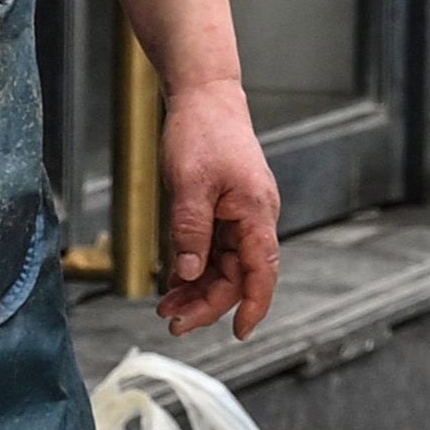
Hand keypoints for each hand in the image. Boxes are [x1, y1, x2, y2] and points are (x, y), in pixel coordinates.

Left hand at [152, 82, 282, 336]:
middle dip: (207, 303)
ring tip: (167, 307)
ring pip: (224, 267)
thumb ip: (190, 231)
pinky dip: (195, 268)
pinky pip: (214, 251)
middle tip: (172, 322)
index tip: (240, 332)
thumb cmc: (203, 131)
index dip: (253, 306)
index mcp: (255, 212)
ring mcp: (241, 216)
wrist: (204, 97)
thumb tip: (187, 273)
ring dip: (198, 289)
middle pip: (238, 276)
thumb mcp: (189, 183)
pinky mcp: (225, 212)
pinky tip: (174, 283)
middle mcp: (254, 219)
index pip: (262, 272)